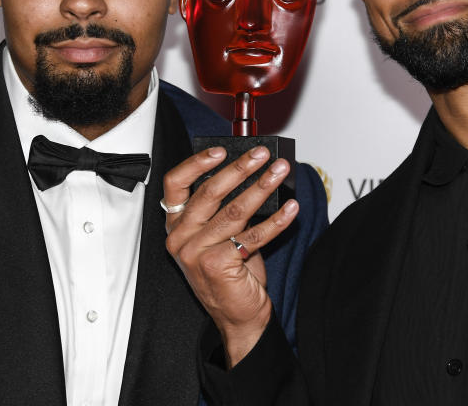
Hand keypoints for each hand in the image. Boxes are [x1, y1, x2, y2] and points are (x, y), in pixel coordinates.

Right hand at [163, 145, 298, 366]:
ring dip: (262, 188)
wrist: (238, 317)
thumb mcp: (218, 235)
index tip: (221, 150)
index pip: (175, 183)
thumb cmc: (230, 273)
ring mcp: (195, 253)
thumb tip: (253, 173)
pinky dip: (276, 221)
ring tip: (279, 173)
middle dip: (241, 168)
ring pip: (235, 210)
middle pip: (210, 192)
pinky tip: (291, 209)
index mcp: (176, 225)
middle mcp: (180, 237)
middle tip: (262, 155)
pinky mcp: (217, 265)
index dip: (197, 163)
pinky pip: (253, 236)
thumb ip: (224, 207)